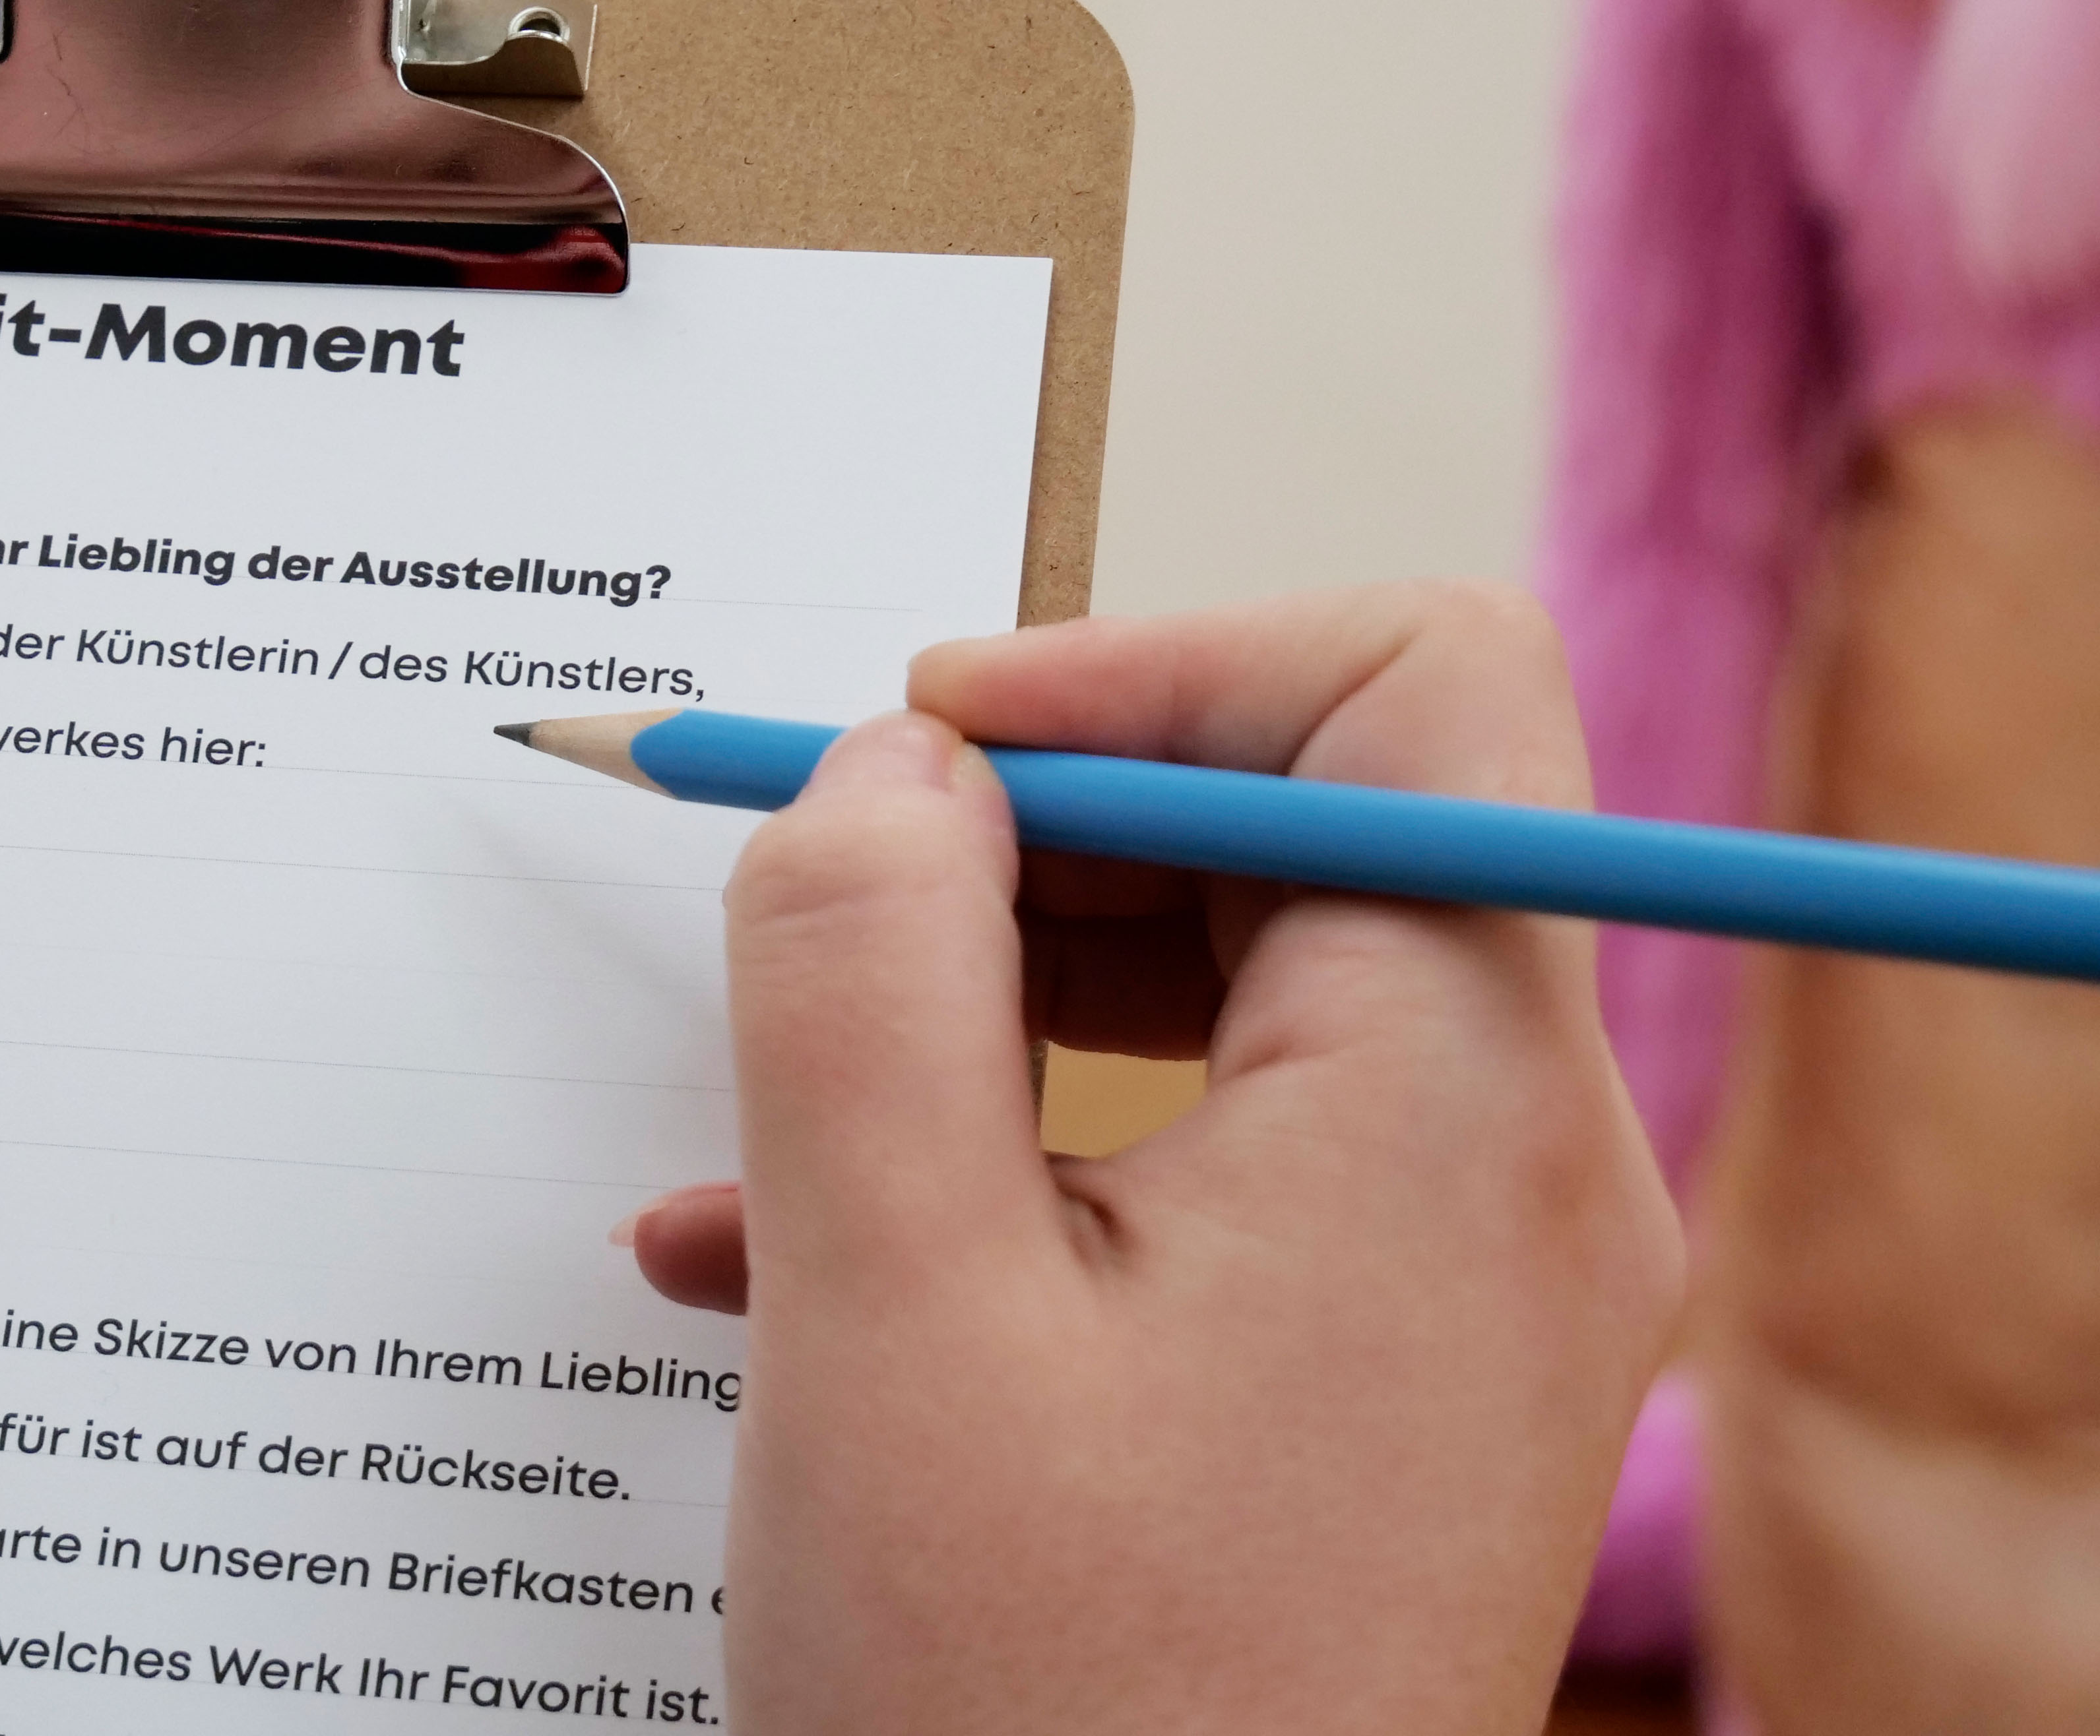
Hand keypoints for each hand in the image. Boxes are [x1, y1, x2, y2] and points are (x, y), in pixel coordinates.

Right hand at [627, 586, 1681, 1734]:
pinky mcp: (1374, 1374)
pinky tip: (792, 1248)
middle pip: (1310, 823)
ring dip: (990, 994)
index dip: (1150, 653)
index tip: (918, 735)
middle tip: (811, 886)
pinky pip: (1209, 1156)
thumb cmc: (1028, 1716)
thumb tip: (883, 764)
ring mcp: (1455, 1283)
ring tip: (773, 1094)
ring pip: (1238, 988)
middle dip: (1035, 823)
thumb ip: (859, 965)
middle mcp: (1511, 1170)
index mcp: (1456, 1104)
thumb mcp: (879, 1295)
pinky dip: (1011, 1145)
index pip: (1402, 686)